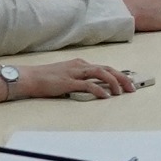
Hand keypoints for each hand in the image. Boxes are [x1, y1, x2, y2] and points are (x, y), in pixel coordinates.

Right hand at [21, 59, 136, 98]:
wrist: (29, 77)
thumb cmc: (46, 78)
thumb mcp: (66, 75)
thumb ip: (80, 79)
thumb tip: (94, 87)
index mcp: (80, 64)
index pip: (104, 67)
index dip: (118, 75)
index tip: (128, 83)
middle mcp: (80, 66)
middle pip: (106, 69)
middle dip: (122, 77)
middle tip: (132, 88)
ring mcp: (74, 73)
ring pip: (100, 73)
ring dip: (113, 82)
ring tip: (121, 92)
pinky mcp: (67, 82)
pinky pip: (87, 84)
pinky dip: (98, 89)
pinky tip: (105, 96)